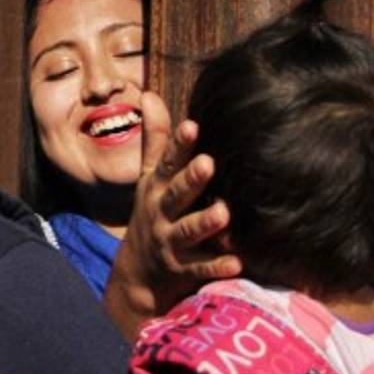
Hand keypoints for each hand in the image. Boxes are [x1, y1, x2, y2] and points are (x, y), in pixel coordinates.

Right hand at [103, 92, 240, 341]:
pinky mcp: (181, 270)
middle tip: (208, 163)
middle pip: (176, 195)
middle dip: (190, 179)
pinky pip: (199, 268)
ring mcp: (169, 243)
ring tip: (223, 213)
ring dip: (204, 223)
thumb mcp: (148, 179)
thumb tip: (148, 95)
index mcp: (156, 189)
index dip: (178, 144)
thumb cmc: (150, 217)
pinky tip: (237, 262)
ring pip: (186, 231)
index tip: (192, 125)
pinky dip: (216, 266)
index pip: (167, 162)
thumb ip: (154, 139)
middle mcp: (161, 214)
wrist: (136, 277)